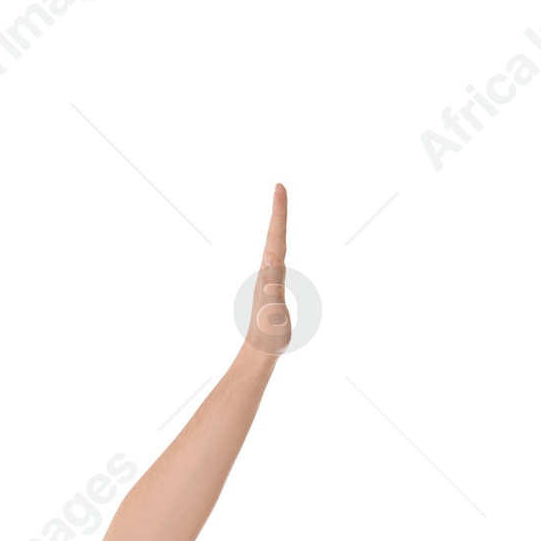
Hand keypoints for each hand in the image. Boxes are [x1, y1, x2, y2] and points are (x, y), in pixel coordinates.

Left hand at [242, 183, 289, 359]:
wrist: (260, 353)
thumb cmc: (269, 335)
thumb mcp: (272, 306)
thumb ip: (272, 280)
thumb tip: (271, 255)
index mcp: (270, 272)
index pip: (276, 236)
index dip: (279, 212)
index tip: (279, 188)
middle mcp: (268, 272)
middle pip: (275, 235)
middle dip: (278, 212)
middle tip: (280, 188)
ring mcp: (269, 280)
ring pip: (275, 245)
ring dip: (277, 225)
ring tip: (279, 207)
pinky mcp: (271, 288)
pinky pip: (277, 259)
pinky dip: (279, 245)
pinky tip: (278, 248)